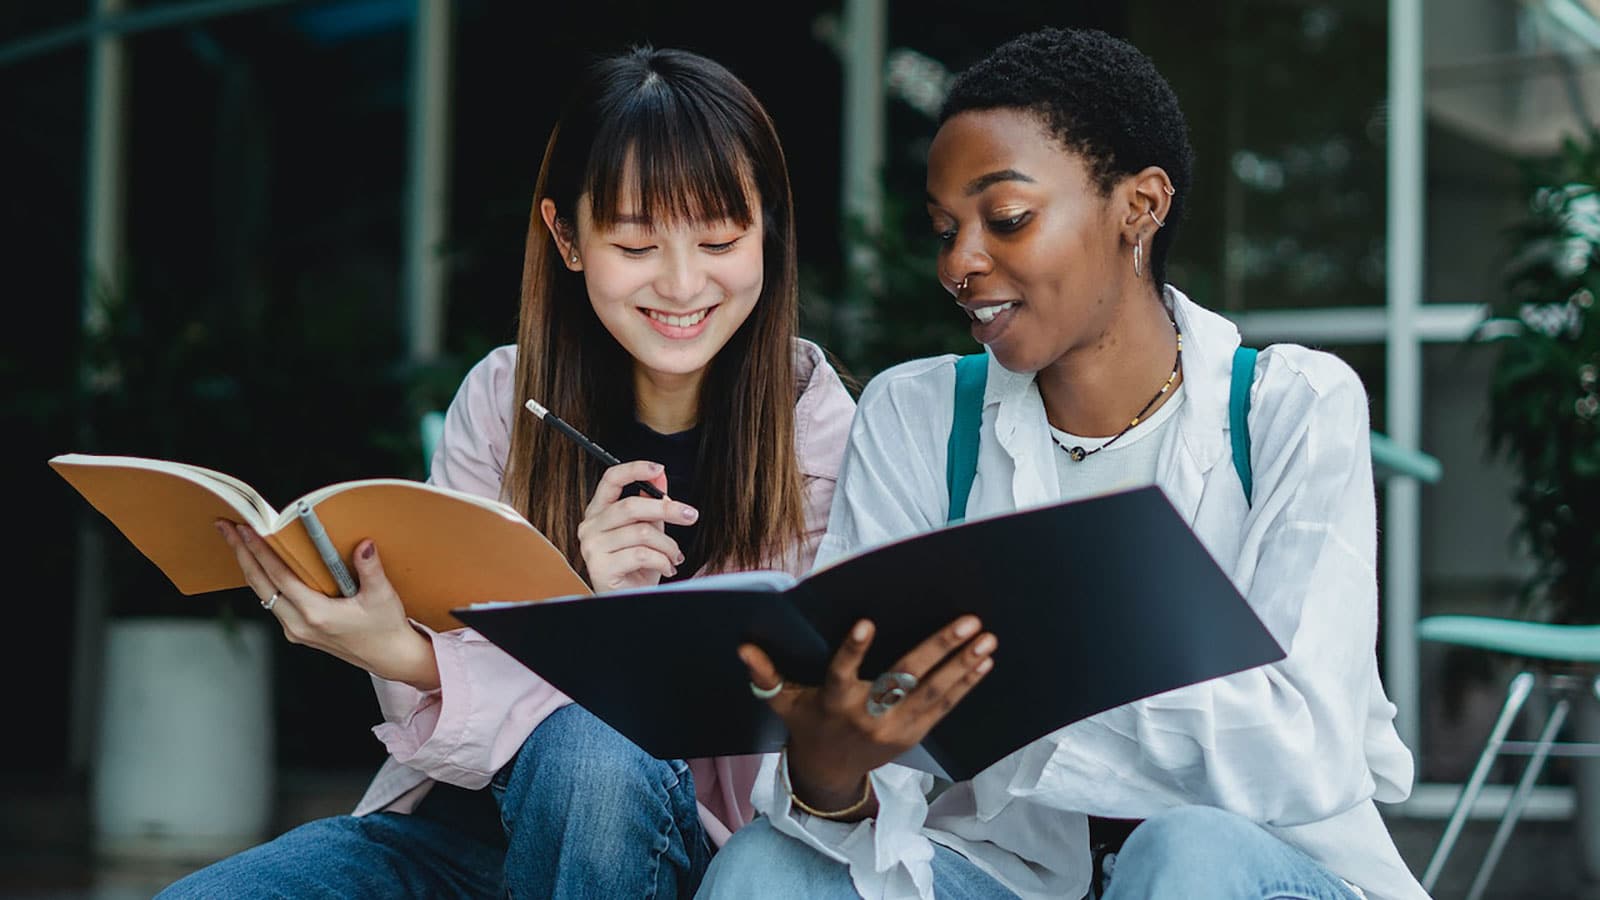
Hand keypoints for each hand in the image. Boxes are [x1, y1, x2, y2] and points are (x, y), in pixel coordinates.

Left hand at [216, 520, 439, 688]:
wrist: (389, 657)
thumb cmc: (385, 629)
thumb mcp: (382, 596)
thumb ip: (370, 568)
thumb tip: (363, 545)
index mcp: (316, 615)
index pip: (279, 578)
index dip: (260, 552)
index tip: (247, 531)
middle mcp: (300, 625)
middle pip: (260, 585)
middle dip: (241, 555)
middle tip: (228, 530)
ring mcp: (296, 630)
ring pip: (263, 594)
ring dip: (250, 567)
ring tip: (240, 543)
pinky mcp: (299, 631)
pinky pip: (273, 602)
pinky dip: (264, 581)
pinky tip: (263, 566)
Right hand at [577, 460, 698, 590]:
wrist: (632, 602)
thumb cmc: (638, 568)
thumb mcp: (649, 530)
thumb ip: (652, 503)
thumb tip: (660, 475)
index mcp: (599, 512)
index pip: (610, 480)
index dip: (634, 469)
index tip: (658, 468)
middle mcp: (590, 527)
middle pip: (631, 505)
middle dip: (667, 509)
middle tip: (690, 516)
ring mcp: (592, 548)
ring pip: (642, 533)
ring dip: (668, 545)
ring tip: (675, 556)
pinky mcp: (600, 568)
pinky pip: (641, 555)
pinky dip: (662, 561)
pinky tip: (667, 568)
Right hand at [741, 615, 996, 818]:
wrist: (830, 774)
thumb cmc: (807, 724)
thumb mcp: (782, 703)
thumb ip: (766, 676)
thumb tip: (744, 648)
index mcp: (833, 703)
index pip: (841, 674)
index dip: (852, 650)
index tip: (865, 622)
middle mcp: (867, 716)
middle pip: (904, 680)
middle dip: (938, 650)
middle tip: (967, 623)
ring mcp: (895, 728)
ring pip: (933, 694)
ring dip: (962, 666)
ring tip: (987, 639)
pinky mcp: (914, 735)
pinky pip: (943, 708)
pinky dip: (965, 685)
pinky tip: (984, 663)